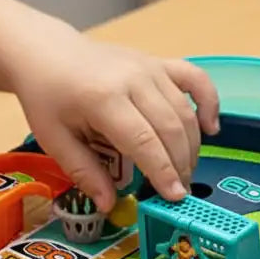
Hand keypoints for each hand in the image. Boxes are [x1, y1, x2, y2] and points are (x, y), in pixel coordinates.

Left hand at [12, 35, 219, 209]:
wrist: (47, 53)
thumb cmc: (48, 97)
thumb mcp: (56, 141)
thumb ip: (85, 173)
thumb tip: (109, 205)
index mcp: (104, 100)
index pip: (144, 141)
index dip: (163, 171)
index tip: (173, 196)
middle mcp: (133, 80)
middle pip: (170, 127)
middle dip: (180, 165)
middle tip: (178, 192)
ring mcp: (149, 68)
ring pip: (184, 110)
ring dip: (191, 145)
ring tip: (185, 173)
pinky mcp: (158, 63)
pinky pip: (194, 79)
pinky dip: (208, 102)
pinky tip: (211, 127)